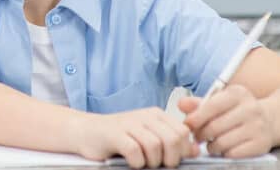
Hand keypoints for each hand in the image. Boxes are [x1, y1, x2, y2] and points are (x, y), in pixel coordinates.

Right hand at [76, 107, 198, 168]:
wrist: (85, 131)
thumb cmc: (117, 137)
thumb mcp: (148, 137)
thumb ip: (171, 142)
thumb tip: (194, 150)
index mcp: (155, 115)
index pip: (182, 132)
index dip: (182, 150)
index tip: (170, 158)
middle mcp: (144, 116)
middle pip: (172, 139)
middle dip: (169, 158)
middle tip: (158, 164)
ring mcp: (129, 124)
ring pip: (155, 146)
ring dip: (151, 162)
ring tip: (142, 162)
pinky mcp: (115, 135)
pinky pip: (135, 151)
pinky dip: (136, 162)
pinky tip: (131, 161)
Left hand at [180, 84, 274, 157]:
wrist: (269, 120)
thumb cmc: (237, 110)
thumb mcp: (220, 101)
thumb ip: (199, 103)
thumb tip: (181, 105)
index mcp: (237, 93)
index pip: (212, 106)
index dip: (196, 117)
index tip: (188, 124)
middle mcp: (250, 109)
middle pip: (215, 126)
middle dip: (201, 134)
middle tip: (197, 137)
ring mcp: (258, 127)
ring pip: (222, 142)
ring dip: (211, 146)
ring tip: (210, 143)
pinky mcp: (262, 144)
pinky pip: (234, 153)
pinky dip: (224, 153)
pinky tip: (224, 148)